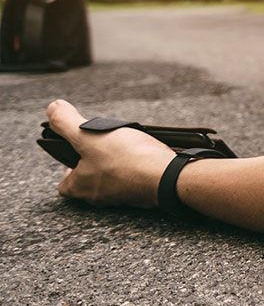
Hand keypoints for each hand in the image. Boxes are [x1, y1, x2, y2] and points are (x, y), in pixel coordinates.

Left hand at [46, 99, 175, 208]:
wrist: (168, 176)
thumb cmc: (126, 159)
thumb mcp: (88, 135)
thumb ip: (66, 122)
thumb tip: (52, 108)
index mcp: (81, 187)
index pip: (64, 184)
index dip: (67, 167)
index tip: (77, 151)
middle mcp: (100, 197)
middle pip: (90, 181)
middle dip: (94, 162)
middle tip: (103, 144)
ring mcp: (124, 196)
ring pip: (114, 180)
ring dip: (117, 164)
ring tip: (126, 145)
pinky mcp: (144, 192)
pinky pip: (135, 179)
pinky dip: (136, 167)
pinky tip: (144, 153)